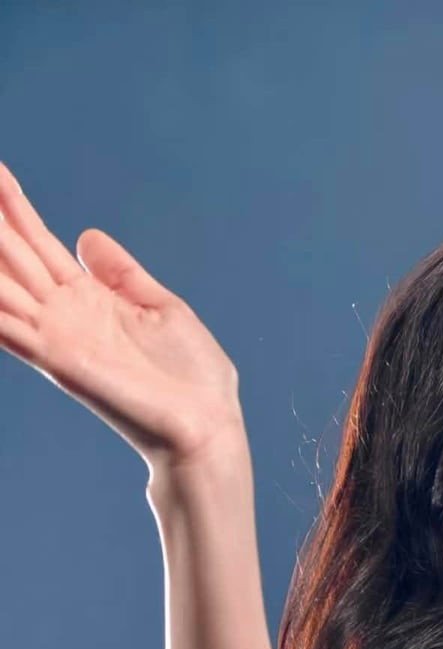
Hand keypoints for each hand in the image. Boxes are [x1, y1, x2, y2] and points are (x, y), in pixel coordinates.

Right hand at [0, 160, 245, 471]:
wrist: (206, 428)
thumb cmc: (193, 380)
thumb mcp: (160, 308)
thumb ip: (122, 273)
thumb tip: (87, 237)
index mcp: (91, 299)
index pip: (40, 244)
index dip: (15, 209)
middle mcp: (65, 316)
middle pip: (13, 257)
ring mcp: (58, 338)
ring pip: (2, 287)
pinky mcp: (60, 363)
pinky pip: (10, 331)